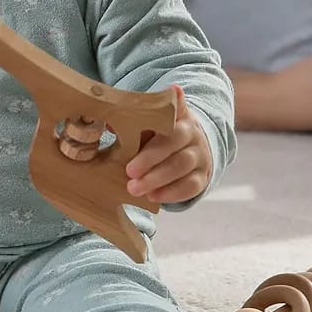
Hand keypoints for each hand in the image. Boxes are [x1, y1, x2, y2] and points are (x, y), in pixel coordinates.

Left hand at [124, 86, 211, 203]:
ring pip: (182, 167)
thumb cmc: (159, 135)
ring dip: (157, 179)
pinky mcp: (202, 177)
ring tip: (134, 188)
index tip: (147, 120)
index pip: (171, 114)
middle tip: (129, 172)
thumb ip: (131, 120)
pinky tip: (153, 197)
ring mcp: (200, 156)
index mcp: (178, 116)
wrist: (189, 149)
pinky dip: (171, 193)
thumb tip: (109, 123)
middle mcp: (192, 134)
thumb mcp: (147, 124)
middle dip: (150, 159)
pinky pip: (191, 187)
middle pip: (174, 144)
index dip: (162, 115)